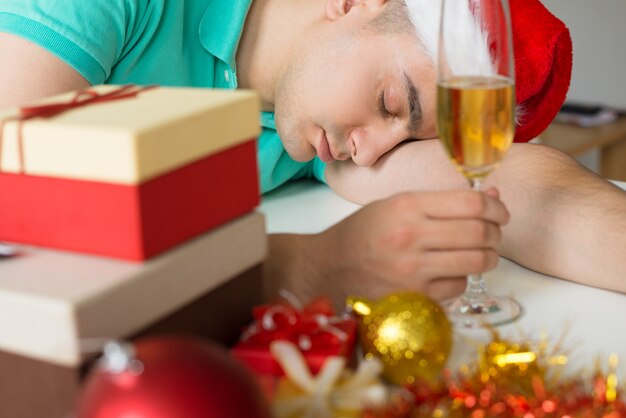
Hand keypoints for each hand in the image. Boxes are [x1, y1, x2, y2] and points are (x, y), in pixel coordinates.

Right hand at [313, 188, 509, 302]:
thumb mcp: (395, 205)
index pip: (472, 203)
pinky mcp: (414, 298)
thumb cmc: (361, 233)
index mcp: (406, 206)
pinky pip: (459, 286)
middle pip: (480, 233)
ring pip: (477, 262)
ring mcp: (413, 271)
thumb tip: (492, 197)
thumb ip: (441, 203)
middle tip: (493, 233)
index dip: (496, 206)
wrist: (326, 269)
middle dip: (496, 232)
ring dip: (487, 257)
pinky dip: (461, 278)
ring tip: (480, 253)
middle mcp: (411, 236)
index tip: (500, 211)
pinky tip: (448, 272)